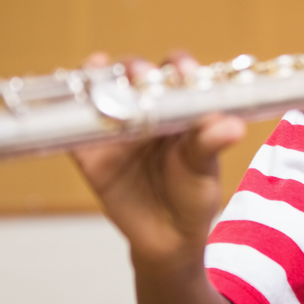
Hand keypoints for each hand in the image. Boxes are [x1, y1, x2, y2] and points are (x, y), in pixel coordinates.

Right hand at [70, 52, 245, 271]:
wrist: (167, 237)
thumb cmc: (192, 194)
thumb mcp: (203, 169)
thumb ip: (211, 144)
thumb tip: (234, 127)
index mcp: (178, 106)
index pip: (176, 73)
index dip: (178, 66)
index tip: (182, 71)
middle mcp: (145, 109)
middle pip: (135, 74)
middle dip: (135, 67)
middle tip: (139, 74)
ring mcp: (116, 127)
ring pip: (102, 91)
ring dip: (98, 75)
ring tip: (98, 68)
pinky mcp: (90, 151)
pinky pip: (74, 126)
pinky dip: (69, 109)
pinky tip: (72, 97)